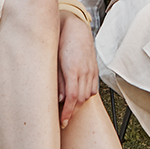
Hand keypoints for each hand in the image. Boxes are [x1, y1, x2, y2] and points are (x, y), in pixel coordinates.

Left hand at [57, 12, 99, 127]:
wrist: (74, 26)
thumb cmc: (60, 42)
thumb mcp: (55, 61)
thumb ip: (58, 80)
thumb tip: (61, 99)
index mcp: (73, 69)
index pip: (71, 98)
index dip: (67, 112)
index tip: (62, 121)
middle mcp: (84, 71)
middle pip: (80, 99)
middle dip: (72, 112)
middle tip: (64, 120)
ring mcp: (91, 70)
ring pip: (87, 95)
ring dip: (79, 105)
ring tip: (70, 110)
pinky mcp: (94, 69)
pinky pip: (93, 87)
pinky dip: (87, 95)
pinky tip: (80, 98)